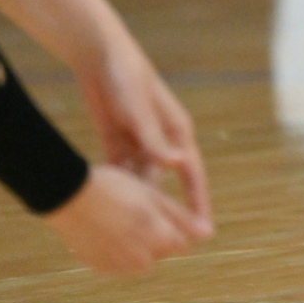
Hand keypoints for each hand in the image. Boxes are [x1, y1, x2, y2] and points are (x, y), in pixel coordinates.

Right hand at [44, 163, 205, 273]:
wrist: (67, 195)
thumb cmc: (116, 188)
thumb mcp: (153, 196)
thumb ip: (182, 219)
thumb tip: (207, 235)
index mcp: (157, 238)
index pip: (182, 244)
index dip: (175, 225)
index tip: (161, 209)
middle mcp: (139, 259)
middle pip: (161, 252)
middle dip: (157, 236)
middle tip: (139, 211)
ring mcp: (117, 266)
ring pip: (140, 259)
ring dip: (138, 245)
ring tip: (123, 219)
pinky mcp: (99, 267)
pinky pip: (118, 262)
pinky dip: (118, 250)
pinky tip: (108, 229)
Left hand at [78, 34, 211, 235]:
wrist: (99, 55)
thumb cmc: (126, 77)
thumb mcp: (140, 110)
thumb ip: (155, 139)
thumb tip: (178, 165)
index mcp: (176, 132)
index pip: (192, 177)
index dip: (198, 206)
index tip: (204, 233)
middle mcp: (161, 141)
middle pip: (167, 185)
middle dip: (168, 214)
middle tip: (167, 247)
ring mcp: (139, 142)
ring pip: (141, 182)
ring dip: (137, 203)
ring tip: (131, 236)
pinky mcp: (117, 141)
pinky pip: (120, 173)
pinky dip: (116, 189)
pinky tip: (106, 210)